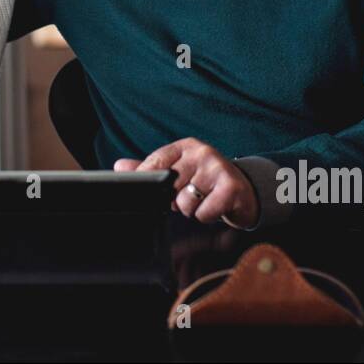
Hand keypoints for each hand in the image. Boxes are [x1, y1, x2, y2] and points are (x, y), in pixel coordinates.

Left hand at [114, 137, 258, 227]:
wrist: (245, 191)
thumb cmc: (205, 183)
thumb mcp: (178, 172)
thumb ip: (149, 170)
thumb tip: (119, 166)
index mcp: (185, 147)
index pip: (156, 162)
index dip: (148, 180)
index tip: (148, 193)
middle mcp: (201, 153)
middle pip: (169, 186)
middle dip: (175, 200)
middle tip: (189, 197)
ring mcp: (217, 168)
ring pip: (186, 202)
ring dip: (192, 210)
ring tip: (203, 201)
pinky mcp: (230, 187)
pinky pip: (204, 212)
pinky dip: (207, 216)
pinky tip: (216, 207)